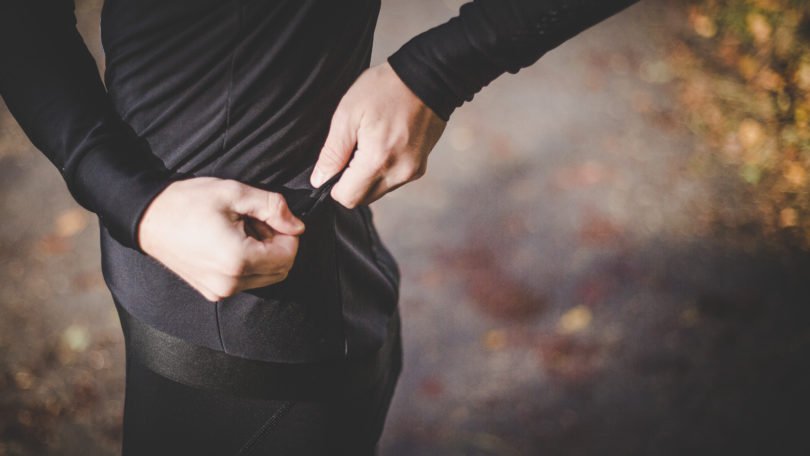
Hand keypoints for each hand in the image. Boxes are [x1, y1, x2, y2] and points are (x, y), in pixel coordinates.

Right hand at [137, 177, 304, 301]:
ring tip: (241, 230)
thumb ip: (272, 207)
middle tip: (254, 221)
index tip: (270, 216)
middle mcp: (231, 282)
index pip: (289, 255)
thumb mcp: (234, 193)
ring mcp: (221, 291)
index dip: (288, 233)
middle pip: (280, 270)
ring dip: (264, 255)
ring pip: (266, 277)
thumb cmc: (188, 202)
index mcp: (238, 259)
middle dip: (277, 245)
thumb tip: (298, 226)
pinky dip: (249, 264)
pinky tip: (230, 242)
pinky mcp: (213, 292)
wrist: (148, 219)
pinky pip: (247, 282)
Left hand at [310, 61, 445, 207]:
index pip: (347, 198)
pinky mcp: (419, 169)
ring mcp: (412, 173)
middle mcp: (399, 173)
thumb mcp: (348, 113)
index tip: (336, 161)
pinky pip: (392, 181)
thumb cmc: (385, 89)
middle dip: (350, 181)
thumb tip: (319, 180)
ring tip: (369, 143)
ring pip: (377, 192)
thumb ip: (332, 152)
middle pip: (362, 199)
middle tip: (352, 149)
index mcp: (378, 160)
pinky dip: (382, 170)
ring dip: (366, 176)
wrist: (428, 78)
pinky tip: (383, 144)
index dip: (333, 184)